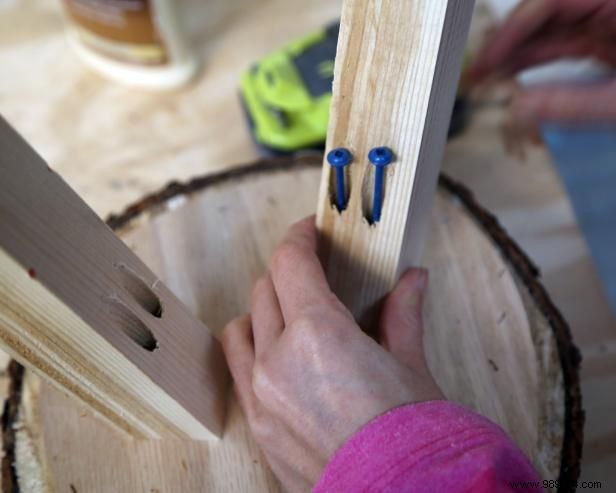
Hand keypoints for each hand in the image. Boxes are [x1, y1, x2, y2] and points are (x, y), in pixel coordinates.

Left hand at [221, 217, 443, 491]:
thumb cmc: (412, 435)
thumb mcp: (411, 365)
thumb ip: (402, 314)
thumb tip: (413, 280)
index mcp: (318, 333)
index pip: (290, 263)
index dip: (299, 238)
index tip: (310, 231)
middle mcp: (278, 358)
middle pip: (265, 290)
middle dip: (288, 274)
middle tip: (315, 275)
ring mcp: (261, 394)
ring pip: (242, 327)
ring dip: (264, 311)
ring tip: (293, 316)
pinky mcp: (257, 424)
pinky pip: (239, 370)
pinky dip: (253, 350)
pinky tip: (280, 356)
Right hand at [466, 0, 615, 123]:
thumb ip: (574, 105)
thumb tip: (520, 110)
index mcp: (615, 3)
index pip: (549, 3)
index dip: (510, 30)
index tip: (487, 61)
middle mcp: (604, 10)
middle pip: (539, 19)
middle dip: (502, 46)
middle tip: (474, 74)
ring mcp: (600, 27)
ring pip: (542, 36)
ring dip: (509, 58)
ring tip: (481, 81)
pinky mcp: (598, 44)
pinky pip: (554, 51)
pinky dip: (526, 66)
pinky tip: (504, 78)